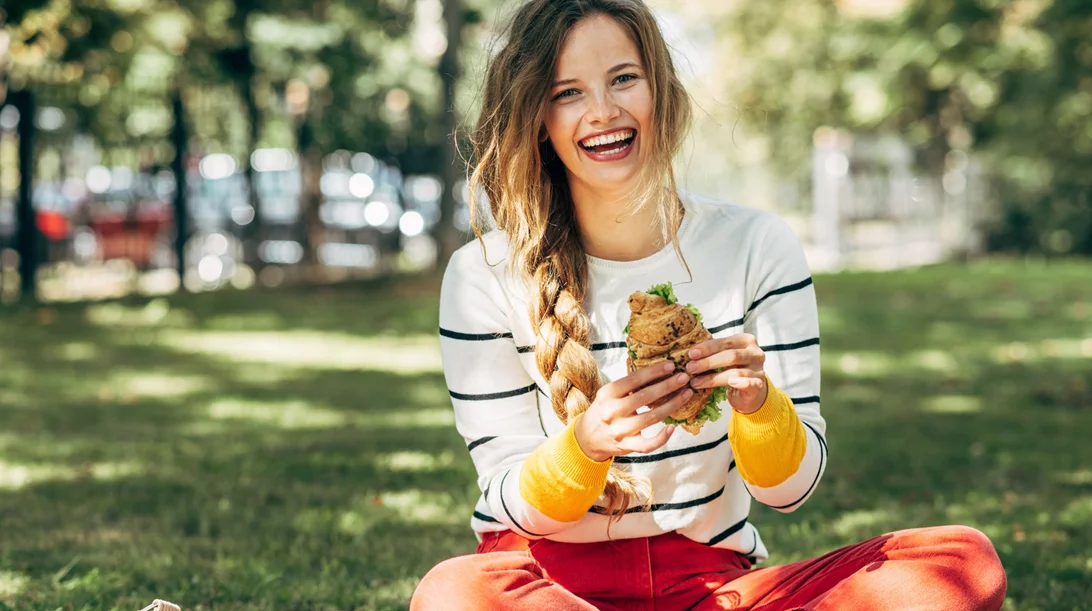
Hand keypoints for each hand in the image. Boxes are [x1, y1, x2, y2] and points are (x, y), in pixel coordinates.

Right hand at [573, 362, 692, 461]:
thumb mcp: (608, 395)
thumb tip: (658, 371)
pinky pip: (647, 445)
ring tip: (686, 395)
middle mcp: (612, 411)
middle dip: (667, 386)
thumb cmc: (604, 411)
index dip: (653, 372)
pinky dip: (661, 438)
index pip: (633, 379)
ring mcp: (619, 431)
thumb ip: (627, 386)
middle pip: (644, 397)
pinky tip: (672, 428)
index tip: (671, 366)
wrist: (586, 438)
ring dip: (672, 405)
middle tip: (684, 378)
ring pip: (650, 418)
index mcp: (607, 394)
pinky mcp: (626, 447)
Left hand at [685, 334, 767, 413]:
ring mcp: (759, 369)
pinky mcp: (759, 385)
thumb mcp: (725, 357)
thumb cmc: (733, 369)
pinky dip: (740, 383)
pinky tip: (730, 384)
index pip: (725, 342)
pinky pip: (750, 384)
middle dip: (708, 362)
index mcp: (745, 341)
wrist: (750, 391)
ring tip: (696, 382)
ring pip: (735, 372)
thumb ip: (713, 352)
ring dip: (713, 378)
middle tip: (690, 368)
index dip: (707, 348)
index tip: (691, 354)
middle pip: (730, 356)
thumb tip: (690, 352)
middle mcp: (755, 353)